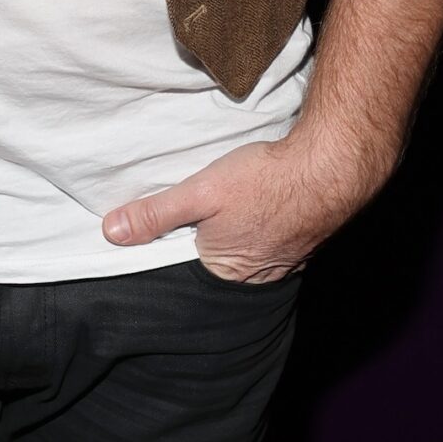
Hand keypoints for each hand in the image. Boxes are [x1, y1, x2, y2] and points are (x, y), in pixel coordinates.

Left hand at [100, 128, 381, 282]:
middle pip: (216, 256)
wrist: (330, 166)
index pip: (185, 263)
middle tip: (205, 204)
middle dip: (206, 234)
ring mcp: (285, 260)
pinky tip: (260, 202)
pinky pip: (272, 238)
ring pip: (246, 246)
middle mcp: (256, 276)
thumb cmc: (265, 180)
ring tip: (234, 200)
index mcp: (225, 270)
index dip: (175, 239)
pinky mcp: (303, 241)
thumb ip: (156, 214)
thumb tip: (112, 233)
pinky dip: (263, 223)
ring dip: (237, 228)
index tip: (172, 219)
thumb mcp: (200, 192)